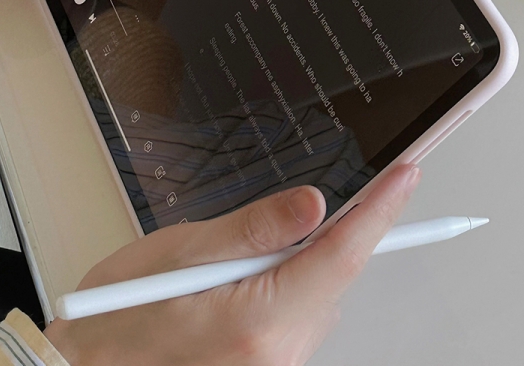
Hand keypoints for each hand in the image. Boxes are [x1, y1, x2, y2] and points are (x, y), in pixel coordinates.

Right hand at [45, 164, 419, 365]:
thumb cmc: (118, 319)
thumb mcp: (179, 253)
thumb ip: (254, 230)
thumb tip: (313, 205)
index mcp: (259, 321)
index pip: (341, 255)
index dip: (379, 209)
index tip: (405, 176)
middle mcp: (278, 357)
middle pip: (334, 278)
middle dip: (326, 236)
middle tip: (293, 211)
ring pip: (317, 298)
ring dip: (298, 265)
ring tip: (233, 260)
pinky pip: (297, 320)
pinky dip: (285, 290)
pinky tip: (238, 284)